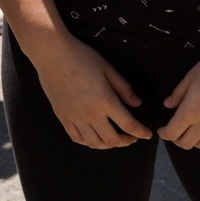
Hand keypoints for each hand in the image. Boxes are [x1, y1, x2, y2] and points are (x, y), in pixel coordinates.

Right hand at [34, 35, 152, 148]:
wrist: (52, 54)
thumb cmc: (81, 57)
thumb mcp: (107, 68)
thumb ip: (123, 88)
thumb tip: (136, 103)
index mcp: (106, 101)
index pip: (128, 125)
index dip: (141, 132)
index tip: (147, 134)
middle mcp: (91, 115)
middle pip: (112, 140)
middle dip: (126, 142)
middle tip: (132, 138)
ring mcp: (75, 118)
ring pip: (94, 143)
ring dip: (108, 145)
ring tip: (114, 139)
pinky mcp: (63, 117)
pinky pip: (77, 138)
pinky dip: (89, 142)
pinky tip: (93, 137)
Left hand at [158, 50, 199, 150]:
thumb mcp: (191, 76)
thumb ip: (178, 93)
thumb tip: (168, 104)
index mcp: (190, 111)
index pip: (172, 133)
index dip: (164, 133)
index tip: (163, 129)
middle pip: (186, 143)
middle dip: (177, 139)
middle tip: (177, 130)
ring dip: (196, 142)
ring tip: (195, 132)